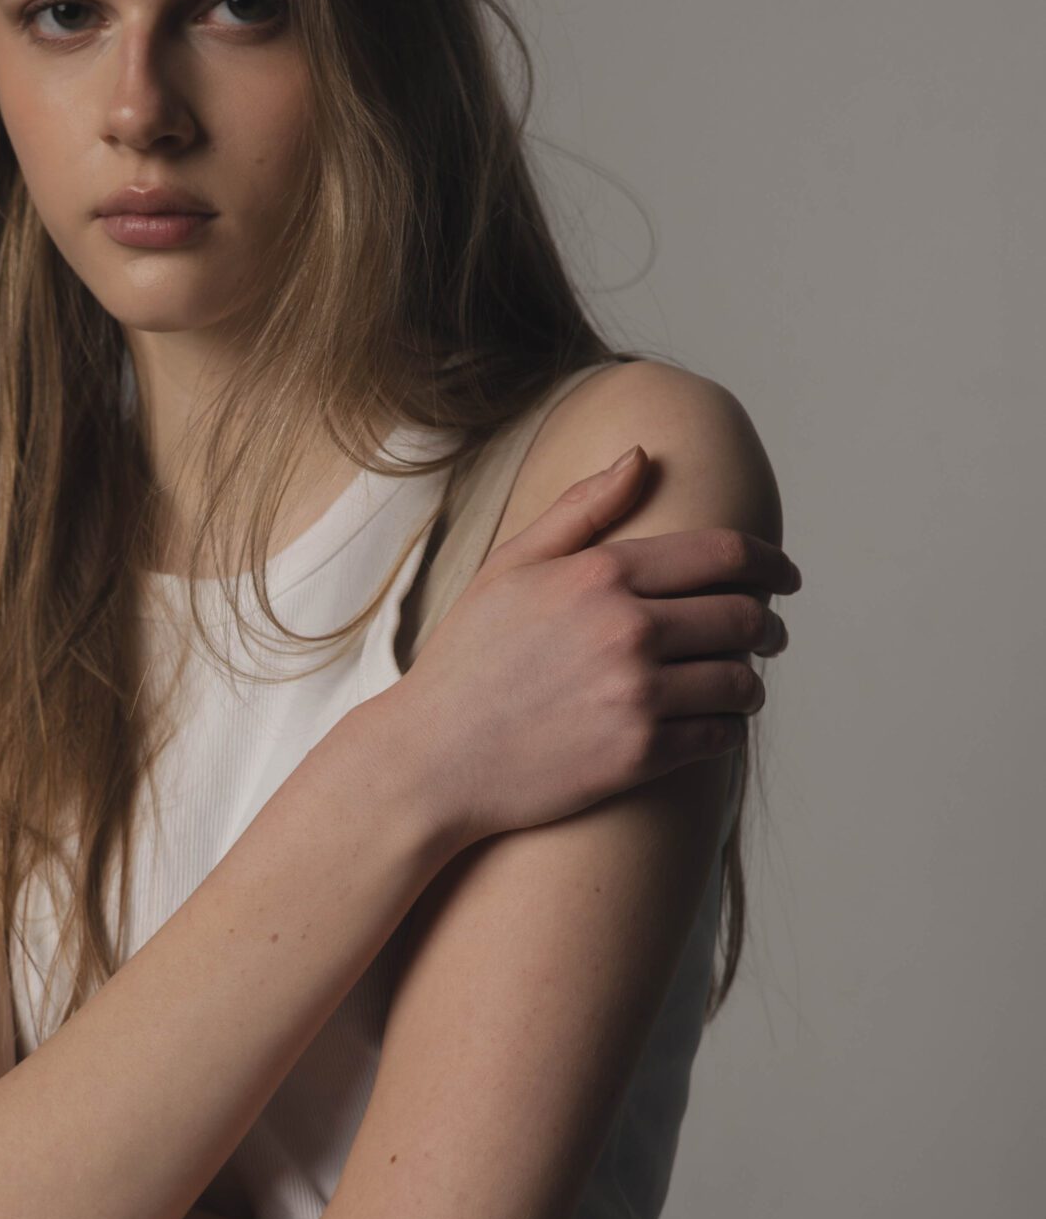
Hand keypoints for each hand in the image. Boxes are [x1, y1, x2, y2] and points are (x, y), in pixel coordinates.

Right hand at [391, 447, 800, 849]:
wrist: (432, 760)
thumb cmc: (466, 661)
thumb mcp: (510, 569)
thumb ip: (580, 511)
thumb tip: (642, 458)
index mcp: (601, 575)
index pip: (723, 555)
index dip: (770, 564)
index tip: (786, 578)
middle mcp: (628, 629)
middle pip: (743, 616)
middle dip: (768, 625)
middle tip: (770, 635)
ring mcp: (637, 694)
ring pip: (739, 680)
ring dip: (751, 681)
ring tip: (742, 685)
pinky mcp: (640, 754)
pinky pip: (719, 735)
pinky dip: (728, 728)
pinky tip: (716, 725)